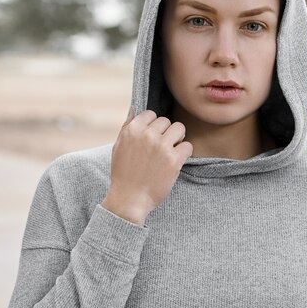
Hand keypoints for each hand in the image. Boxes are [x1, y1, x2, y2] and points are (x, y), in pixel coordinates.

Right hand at [101, 107, 192, 224]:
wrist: (130, 199)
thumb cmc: (123, 174)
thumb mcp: (118, 147)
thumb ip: (127, 126)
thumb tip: (135, 108)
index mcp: (132, 130)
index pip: (151, 114)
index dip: (153, 126)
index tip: (152, 138)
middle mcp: (147, 135)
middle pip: (167, 121)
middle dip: (166, 133)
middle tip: (161, 148)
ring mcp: (161, 147)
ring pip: (180, 129)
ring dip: (177, 139)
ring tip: (170, 152)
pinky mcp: (174, 160)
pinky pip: (188, 146)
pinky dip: (184, 153)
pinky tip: (176, 162)